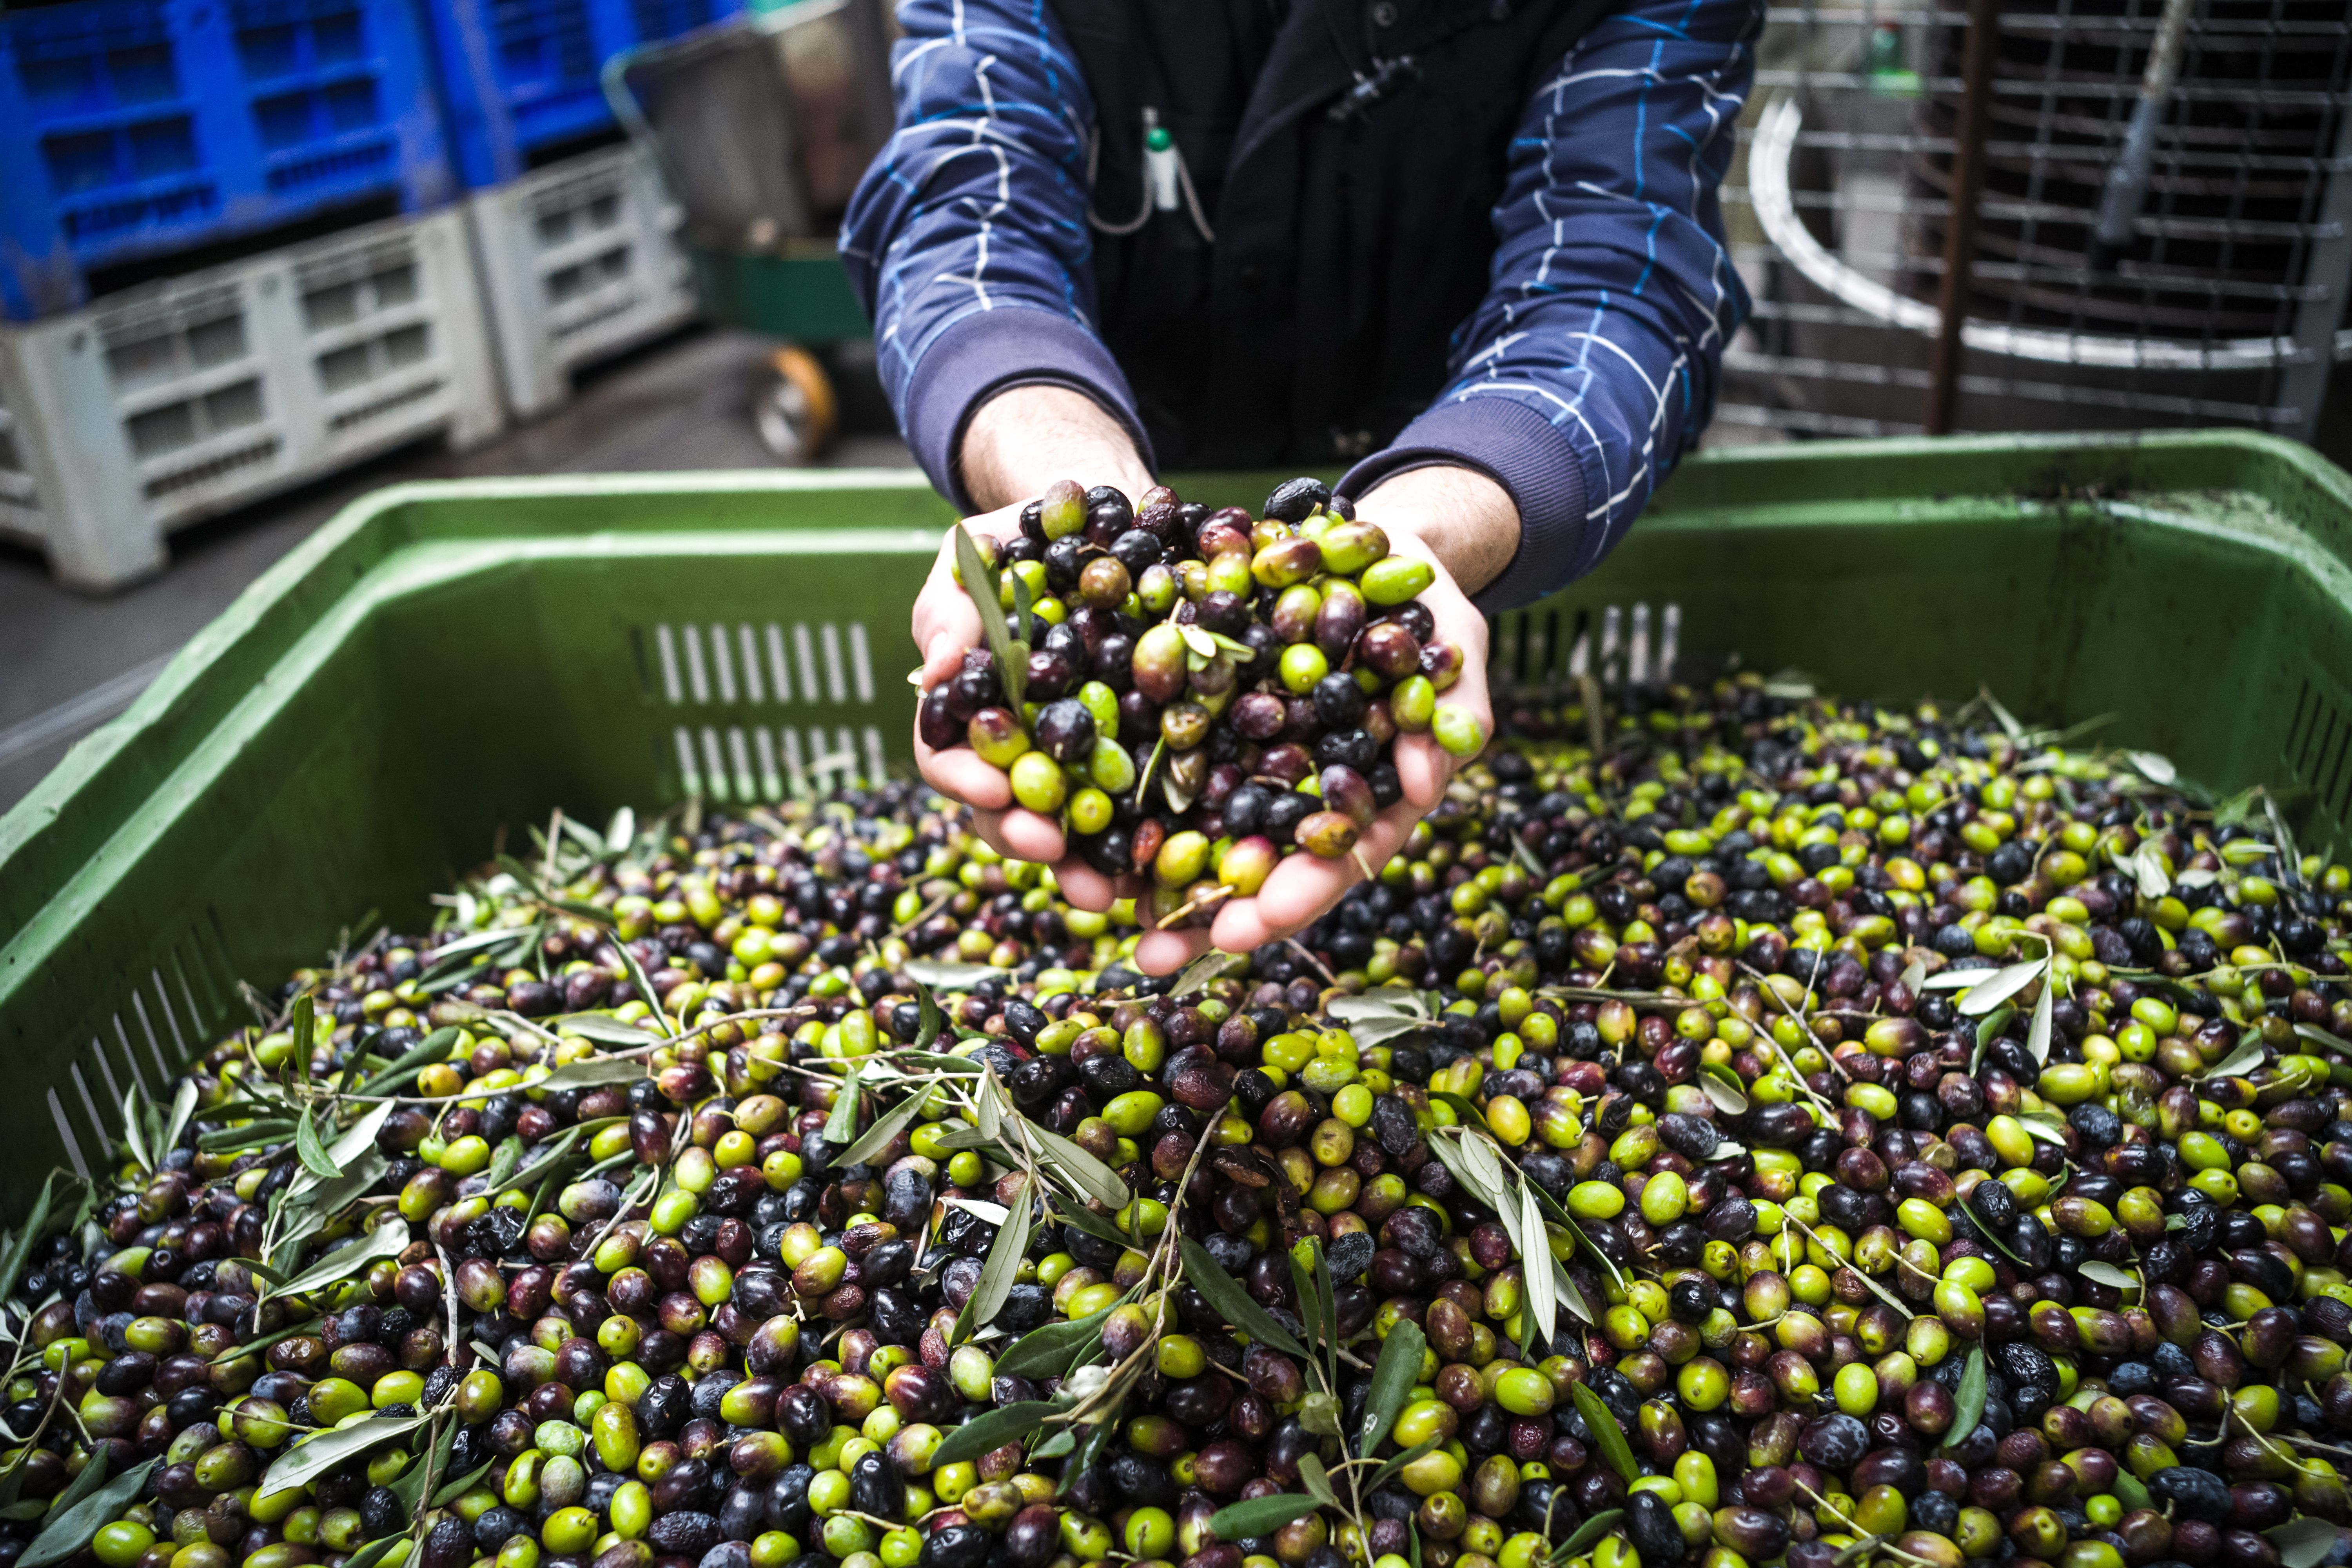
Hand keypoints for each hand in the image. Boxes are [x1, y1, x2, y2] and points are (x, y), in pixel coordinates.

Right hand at [910, 385, 1152, 909]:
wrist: (1092, 515)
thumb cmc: (1017, 539)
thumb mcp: (970, 558)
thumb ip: (948, 610)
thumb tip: (939, 667)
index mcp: (970, 708)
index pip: (946, 757)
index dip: (963, 779)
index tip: (990, 788)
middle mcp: (1019, 744)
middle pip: (1006, 809)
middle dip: (1024, 837)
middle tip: (1053, 850)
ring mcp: (1076, 754)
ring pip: (1069, 824)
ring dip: (1083, 863)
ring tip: (1106, 891)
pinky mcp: (1136, 749)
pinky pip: (1138, 802)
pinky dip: (1147, 838)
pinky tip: (1165, 862)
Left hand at [1131, 465, 1515, 974]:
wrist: (1369, 543)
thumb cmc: (1424, 601)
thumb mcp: (1452, 648)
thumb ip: (1449, 715)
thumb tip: (1425, 783)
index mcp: (1370, 789)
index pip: (1335, 858)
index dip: (1293, 897)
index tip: (1247, 930)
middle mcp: (1306, 789)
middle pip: (1261, 866)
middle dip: (1210, 914)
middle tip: (1157, 956)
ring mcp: (1256, 758)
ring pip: (1210, 830)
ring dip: (1162, 882)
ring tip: (1109, 920)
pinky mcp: (1210, 718)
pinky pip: (1170, 764)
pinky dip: (1133, 803)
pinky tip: (1085, 836)